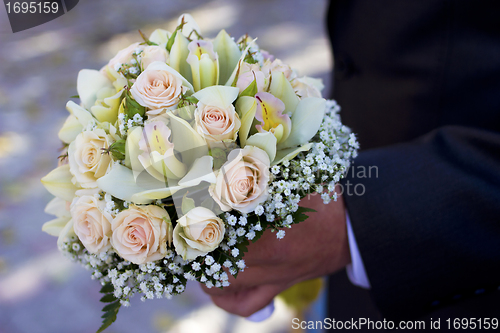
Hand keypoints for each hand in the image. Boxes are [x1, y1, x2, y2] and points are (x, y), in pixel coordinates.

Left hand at [201, 189, 350, 316]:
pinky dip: (226, 301)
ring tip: (198, 259)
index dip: (198, 227)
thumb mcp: (296, 182)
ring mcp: (273, 278)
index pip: (219, 235)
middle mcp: (268, 261)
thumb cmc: (324, 201)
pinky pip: (247, 305)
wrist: (353, 230)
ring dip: (206, 274)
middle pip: (215, 262)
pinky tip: (217, 289)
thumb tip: (229, 163)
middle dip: (197, 250)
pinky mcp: (279, 287)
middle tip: (188, 236)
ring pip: (224, 287)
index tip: (187, 217)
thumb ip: (263, 177)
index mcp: (269, 233)